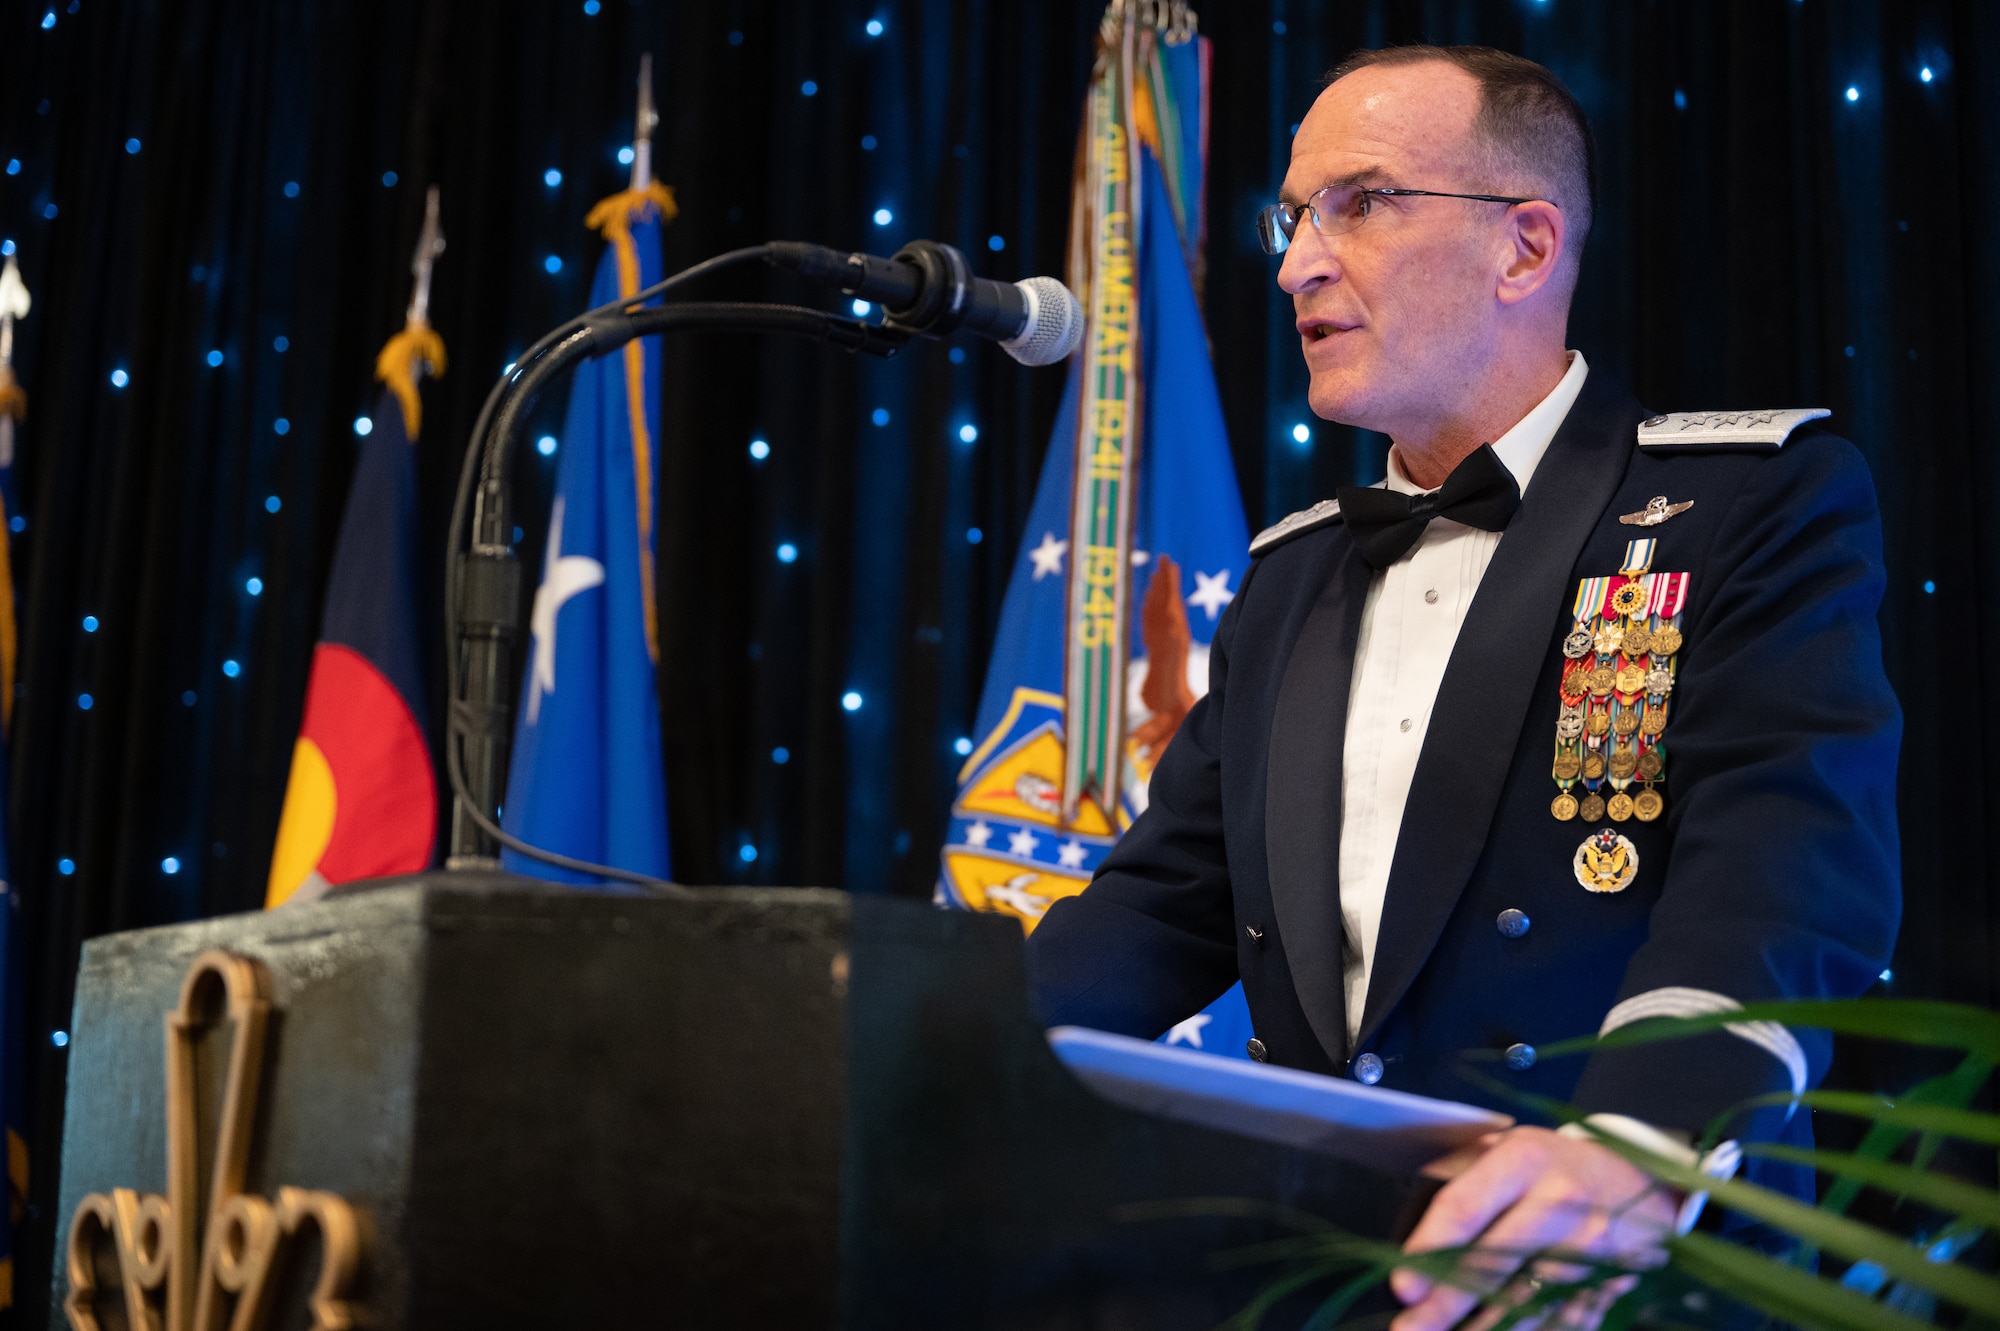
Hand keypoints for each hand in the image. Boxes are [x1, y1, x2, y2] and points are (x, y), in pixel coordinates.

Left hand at [1390, 1126, 1676, 1329]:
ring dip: (1486, 1328)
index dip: (1431, 1247)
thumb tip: (1411, 1209)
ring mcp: (1591, 1250)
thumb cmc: (1557, 1165)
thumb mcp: (1511, 1145)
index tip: (1403, 1285)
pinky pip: (1564, 1320)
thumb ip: (1463, 1172)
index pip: (1466, 1207)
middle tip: (1409, 1328)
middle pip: (1494, 1261)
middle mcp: (1560, 1204)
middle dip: (1447, 1302)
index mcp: (1525, 1161)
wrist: (1642, 1183)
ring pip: (1529, 1300)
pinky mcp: (1611, 1284)